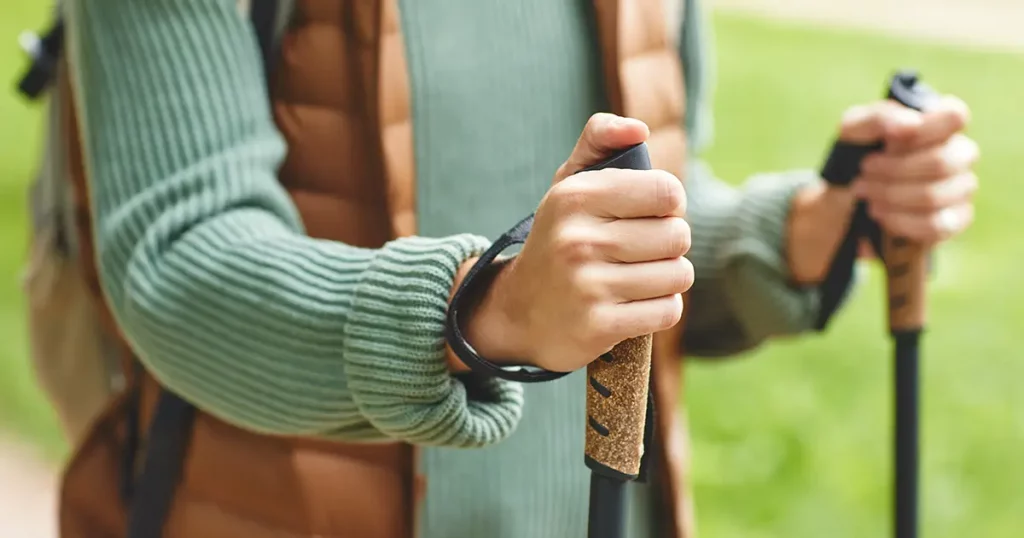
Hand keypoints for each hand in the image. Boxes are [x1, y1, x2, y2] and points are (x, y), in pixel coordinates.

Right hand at [454, 114, 693, 372]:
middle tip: (642, 252)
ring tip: (639, 279)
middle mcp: (577, 240)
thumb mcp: (568, 184)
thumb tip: (637, 129)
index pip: (666, 192)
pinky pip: (668, 311)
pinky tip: (635, 306)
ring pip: (678, 275)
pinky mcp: (598, 326)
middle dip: (670, 246)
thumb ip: (599, 140)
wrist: (517, 312)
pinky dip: (661, 310)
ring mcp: (587, 286)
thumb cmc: (559, 239)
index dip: (668, 205)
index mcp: (574, 196)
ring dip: (668, 279)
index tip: (648, 215)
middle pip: (678, 236)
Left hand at [851, 97, 977, 243]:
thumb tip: (910, 124)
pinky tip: (879, 213)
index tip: (887, 139)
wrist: (847, 196)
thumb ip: (880, 118)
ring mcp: (961, 189)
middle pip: (941, 162)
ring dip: (890, 195)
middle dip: (894, 169)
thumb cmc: (859, 153)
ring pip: (933, 196)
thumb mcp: (855, 129)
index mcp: (941, 123)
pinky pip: (935, 225)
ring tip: (864, 191)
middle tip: (864, 170)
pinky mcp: (954, 221)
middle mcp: (960, 154)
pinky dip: (899, 220)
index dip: (923, 129)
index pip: (955, 116)